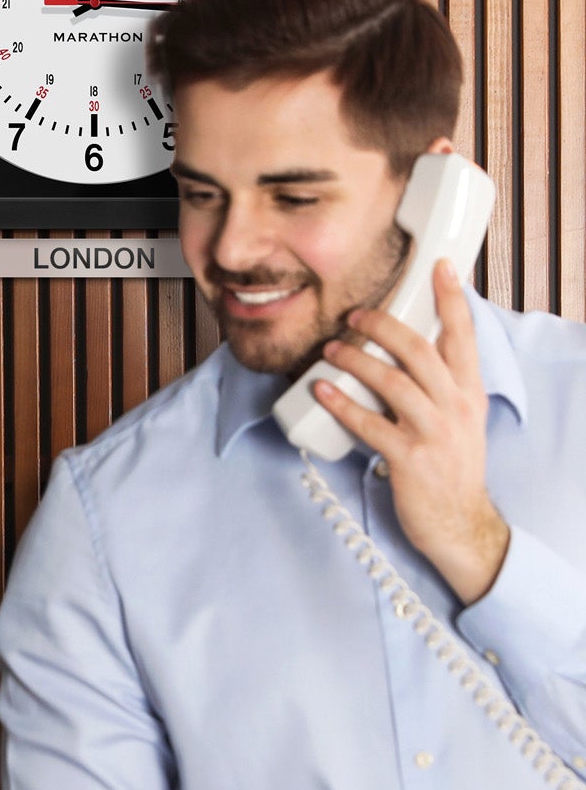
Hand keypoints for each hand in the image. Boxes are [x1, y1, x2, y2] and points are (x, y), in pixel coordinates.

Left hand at [313, 259, 509, 603]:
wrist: (461, 522)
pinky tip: (321, 390)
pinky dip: (341, 403)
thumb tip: (405, 349)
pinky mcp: (409, 458)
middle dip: (383, 325)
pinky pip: (369, 423)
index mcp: (468, 392)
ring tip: (330, 350)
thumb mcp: (459, 418)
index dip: (452, 299)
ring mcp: (434, 433)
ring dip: (355, 360)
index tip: (440, 267)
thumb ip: (439, 383)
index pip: (463, 337)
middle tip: (355, 313)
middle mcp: (455, 407)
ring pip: (392, 382)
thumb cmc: (451, 465)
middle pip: (419, 351)